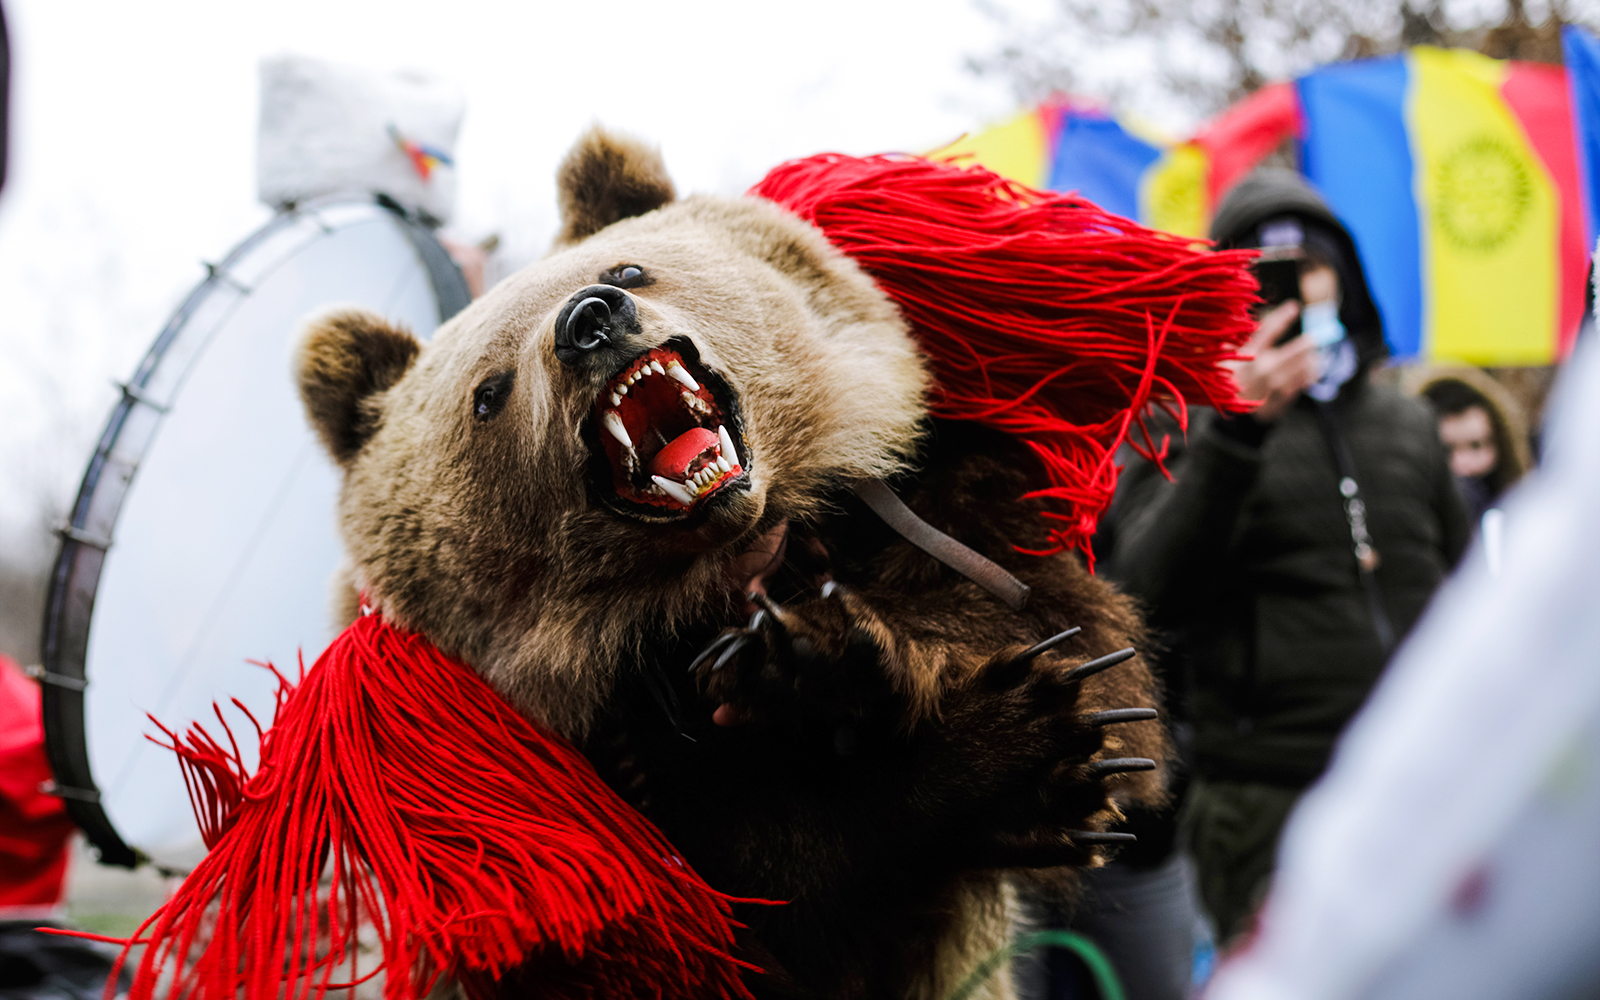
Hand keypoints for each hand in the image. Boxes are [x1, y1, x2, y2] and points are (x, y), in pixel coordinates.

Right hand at [1224, 301, 1319, 422]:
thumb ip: (1240, 338)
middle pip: (1295, 352)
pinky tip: (1312, 370)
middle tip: (1313, 339)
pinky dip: (1308, 376)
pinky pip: (1300, 385)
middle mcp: (1262, 370)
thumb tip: (1252, 319)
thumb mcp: (1226, 356)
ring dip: (1312, 360)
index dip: (1282, 317)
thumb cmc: (1227, 378)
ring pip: (1303, 369)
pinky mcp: (1280, 400)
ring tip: (1316, 356)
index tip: (1294, 307)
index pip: (1268, 331)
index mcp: (1247, 356)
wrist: (1226, 412)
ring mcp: (1273, 387)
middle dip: (1307, 343)